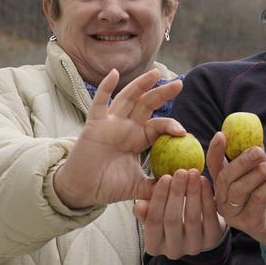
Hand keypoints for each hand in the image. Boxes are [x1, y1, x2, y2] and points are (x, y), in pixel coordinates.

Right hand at [54, 68, 182, 208]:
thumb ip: (157, 185)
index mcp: (137, 139)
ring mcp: (110, 123)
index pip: (158, 125)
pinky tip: (114, 73)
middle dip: (163, 93)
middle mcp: (126, 127)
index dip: (171, 125)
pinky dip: (106, 87)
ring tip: (156, 73)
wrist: (82, 191)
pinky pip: (100, 102)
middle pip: (147, 104)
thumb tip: (180, 187)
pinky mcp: (94, 124)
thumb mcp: (139, 187)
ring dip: (141, 84)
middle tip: (179, 83)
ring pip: (128, 98)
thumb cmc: (108, 186)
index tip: (183, 132)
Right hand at [133, 169, 225, 258]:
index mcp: (154, 246)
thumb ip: (147, 210)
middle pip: (172, 220)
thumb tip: (139, 206)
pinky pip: (209, 216)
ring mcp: (194, 247)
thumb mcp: (156, 214)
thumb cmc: (173, 217)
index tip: (165, 178)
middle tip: (180, 172)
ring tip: (193, 173)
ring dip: (193, 192)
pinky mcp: (212, 240)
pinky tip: (204, 181)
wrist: (200, 228)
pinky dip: (206, 196)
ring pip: (191, 218)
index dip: (159, 199)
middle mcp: (173, 251)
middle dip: (176, 193)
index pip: (153, 221)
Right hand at [206, 131, 265, 247]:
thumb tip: (253, 137)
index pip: (214, 166)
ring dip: (260, 172)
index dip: (215, 151)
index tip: (221, 135)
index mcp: (224, 185)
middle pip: (225, 178)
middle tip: (259, 151)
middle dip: (242, 162)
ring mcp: (234, 214)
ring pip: (240, 189)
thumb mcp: (264, 172)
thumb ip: (256, 157)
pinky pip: (257, 199)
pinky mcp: (249, 223)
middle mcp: (224, 200)